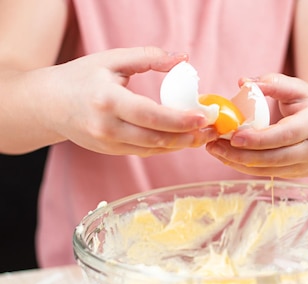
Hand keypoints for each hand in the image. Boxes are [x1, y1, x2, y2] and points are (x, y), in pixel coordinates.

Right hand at [25, 47, 216, 155]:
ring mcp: (108, 144)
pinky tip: (185, 138)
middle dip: (189, 136)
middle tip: (213, 128)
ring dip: (182, 144)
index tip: (204, 116)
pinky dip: (167, 146)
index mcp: (107, 101)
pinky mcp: (111, 152)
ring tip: (205, 135)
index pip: (150, 115)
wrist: (46, 104)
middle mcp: (107, 128)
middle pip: (156, 139)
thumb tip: (183, 58)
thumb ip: (148, 57)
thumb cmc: (80, 78)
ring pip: (153, 150)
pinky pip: (145, 152)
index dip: (180, 119)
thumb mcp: (112, 60)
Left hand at [205, 73, 307, 177]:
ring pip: (269, 170)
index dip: (259, 139)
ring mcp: (307, 165)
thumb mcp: (299, 89)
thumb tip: (242, 82)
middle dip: (242, 155)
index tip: (234, 135)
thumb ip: (272, 82)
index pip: (285, 135)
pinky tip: (229, 158)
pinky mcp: (298, 174)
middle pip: (275, 157)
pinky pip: (269, 174)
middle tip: (215, 145)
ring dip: (239, 163)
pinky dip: (246, 167)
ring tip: (215, 150)